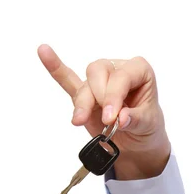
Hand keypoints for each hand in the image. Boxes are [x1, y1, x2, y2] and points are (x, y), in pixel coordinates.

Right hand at [37, 44, 169, 179]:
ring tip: (81, 121)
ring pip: (85, 83)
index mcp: (139, 70)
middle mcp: (118, 69)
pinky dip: (55, 67)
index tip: (111, 118)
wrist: (138, 142)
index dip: (114, 96)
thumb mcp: (149, 125)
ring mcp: (100, 80)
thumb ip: (135, 120)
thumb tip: (121, 119)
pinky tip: (44, 51)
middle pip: (99, 72)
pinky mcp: (85, 94)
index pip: (121, 76)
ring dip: (82, 103)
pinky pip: (67, 79)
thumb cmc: (148, 127)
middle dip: (98, 97)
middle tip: (105, 120)